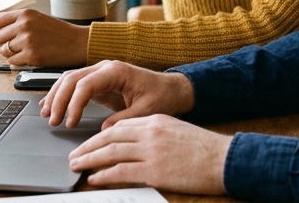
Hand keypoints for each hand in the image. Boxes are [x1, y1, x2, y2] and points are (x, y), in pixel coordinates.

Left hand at [0, 9, 89, 67]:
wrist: (77, 43)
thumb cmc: (58, 32)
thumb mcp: (37, 19)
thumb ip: (16, 23)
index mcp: (25, 13)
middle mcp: (24, 25)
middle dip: (3, 44)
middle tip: (16, 45)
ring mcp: (27, 41)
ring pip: (4, 51)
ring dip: (11, 54)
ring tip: (27, 50)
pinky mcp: (32, 56)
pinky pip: (13, 62)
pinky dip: (19, 62)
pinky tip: (31, 57)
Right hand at [40, 60, 194, 129]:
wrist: (171, 89)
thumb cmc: (162, 96)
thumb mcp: (146, 111)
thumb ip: (124, 119)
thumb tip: (103, 130)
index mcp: (116, 71)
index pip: (86, 84)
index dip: (74, 104)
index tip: (70, 122)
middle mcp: (105, 67)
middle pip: (72, 78)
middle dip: (59, 100)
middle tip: (52, 121)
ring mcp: (100, 72)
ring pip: (70, 78)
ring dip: (56, 95)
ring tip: (46, 114)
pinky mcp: (99, 81)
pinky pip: (75, 84)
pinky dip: (61, 93)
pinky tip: (51, 104)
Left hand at [68, 114, 229, 194]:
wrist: (223, 158)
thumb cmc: (204, 149)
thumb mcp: (176, 132)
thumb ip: (154, 134)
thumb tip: (133, 145)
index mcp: (154, 121)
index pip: (119, 126)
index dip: (99, 136)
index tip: (89, 143)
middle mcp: (149, 133)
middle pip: (109, 137)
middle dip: (88, 146)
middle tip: (74, 155)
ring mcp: (150, 151)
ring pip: (109, 153)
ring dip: (89, 159)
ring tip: (76, 165)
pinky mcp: (153, 170)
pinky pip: (120, 172)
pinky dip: (103, 175)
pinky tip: (94, 177)